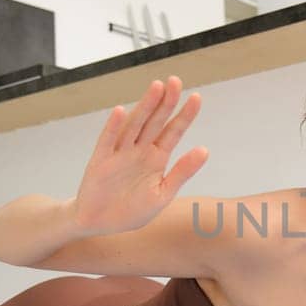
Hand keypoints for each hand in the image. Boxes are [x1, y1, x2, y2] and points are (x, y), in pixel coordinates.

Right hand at [71, 75, 208, 235]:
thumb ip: (182, 172)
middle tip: (176, 81)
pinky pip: (108, 141)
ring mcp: (119, 153)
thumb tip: (205, 149)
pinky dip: (114, 127)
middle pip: (155, 122)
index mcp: (157, 158)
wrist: (100, 224)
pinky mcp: (100, 161)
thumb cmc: (132, 210)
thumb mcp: (163, 194)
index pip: (173, 132)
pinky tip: (121, 111)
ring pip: (134, 125)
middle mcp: (139, 150)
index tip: (196, 97)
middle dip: (165, 102)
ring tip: (156, 88)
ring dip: (144, 107)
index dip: (184, 115)